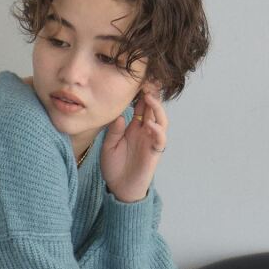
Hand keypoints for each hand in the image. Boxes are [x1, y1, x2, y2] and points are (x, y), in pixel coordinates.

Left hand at [100, 84, 167, 202]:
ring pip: (160, 119)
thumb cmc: (113, 167)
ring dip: (156, 108)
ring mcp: (151, 140)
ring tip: (149, 96)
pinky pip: (160, 139)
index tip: (137, 80)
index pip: (140, 106)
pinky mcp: (154, 152)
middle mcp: (144, 131)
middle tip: (148, 80)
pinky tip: (149, 123)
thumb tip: (119, 115)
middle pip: (152, 108)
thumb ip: (113, 131)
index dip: (140, 94)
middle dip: (152, 94)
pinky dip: (156, 130)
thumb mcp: (108, 147)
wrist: (119, 188)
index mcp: (133, 127)